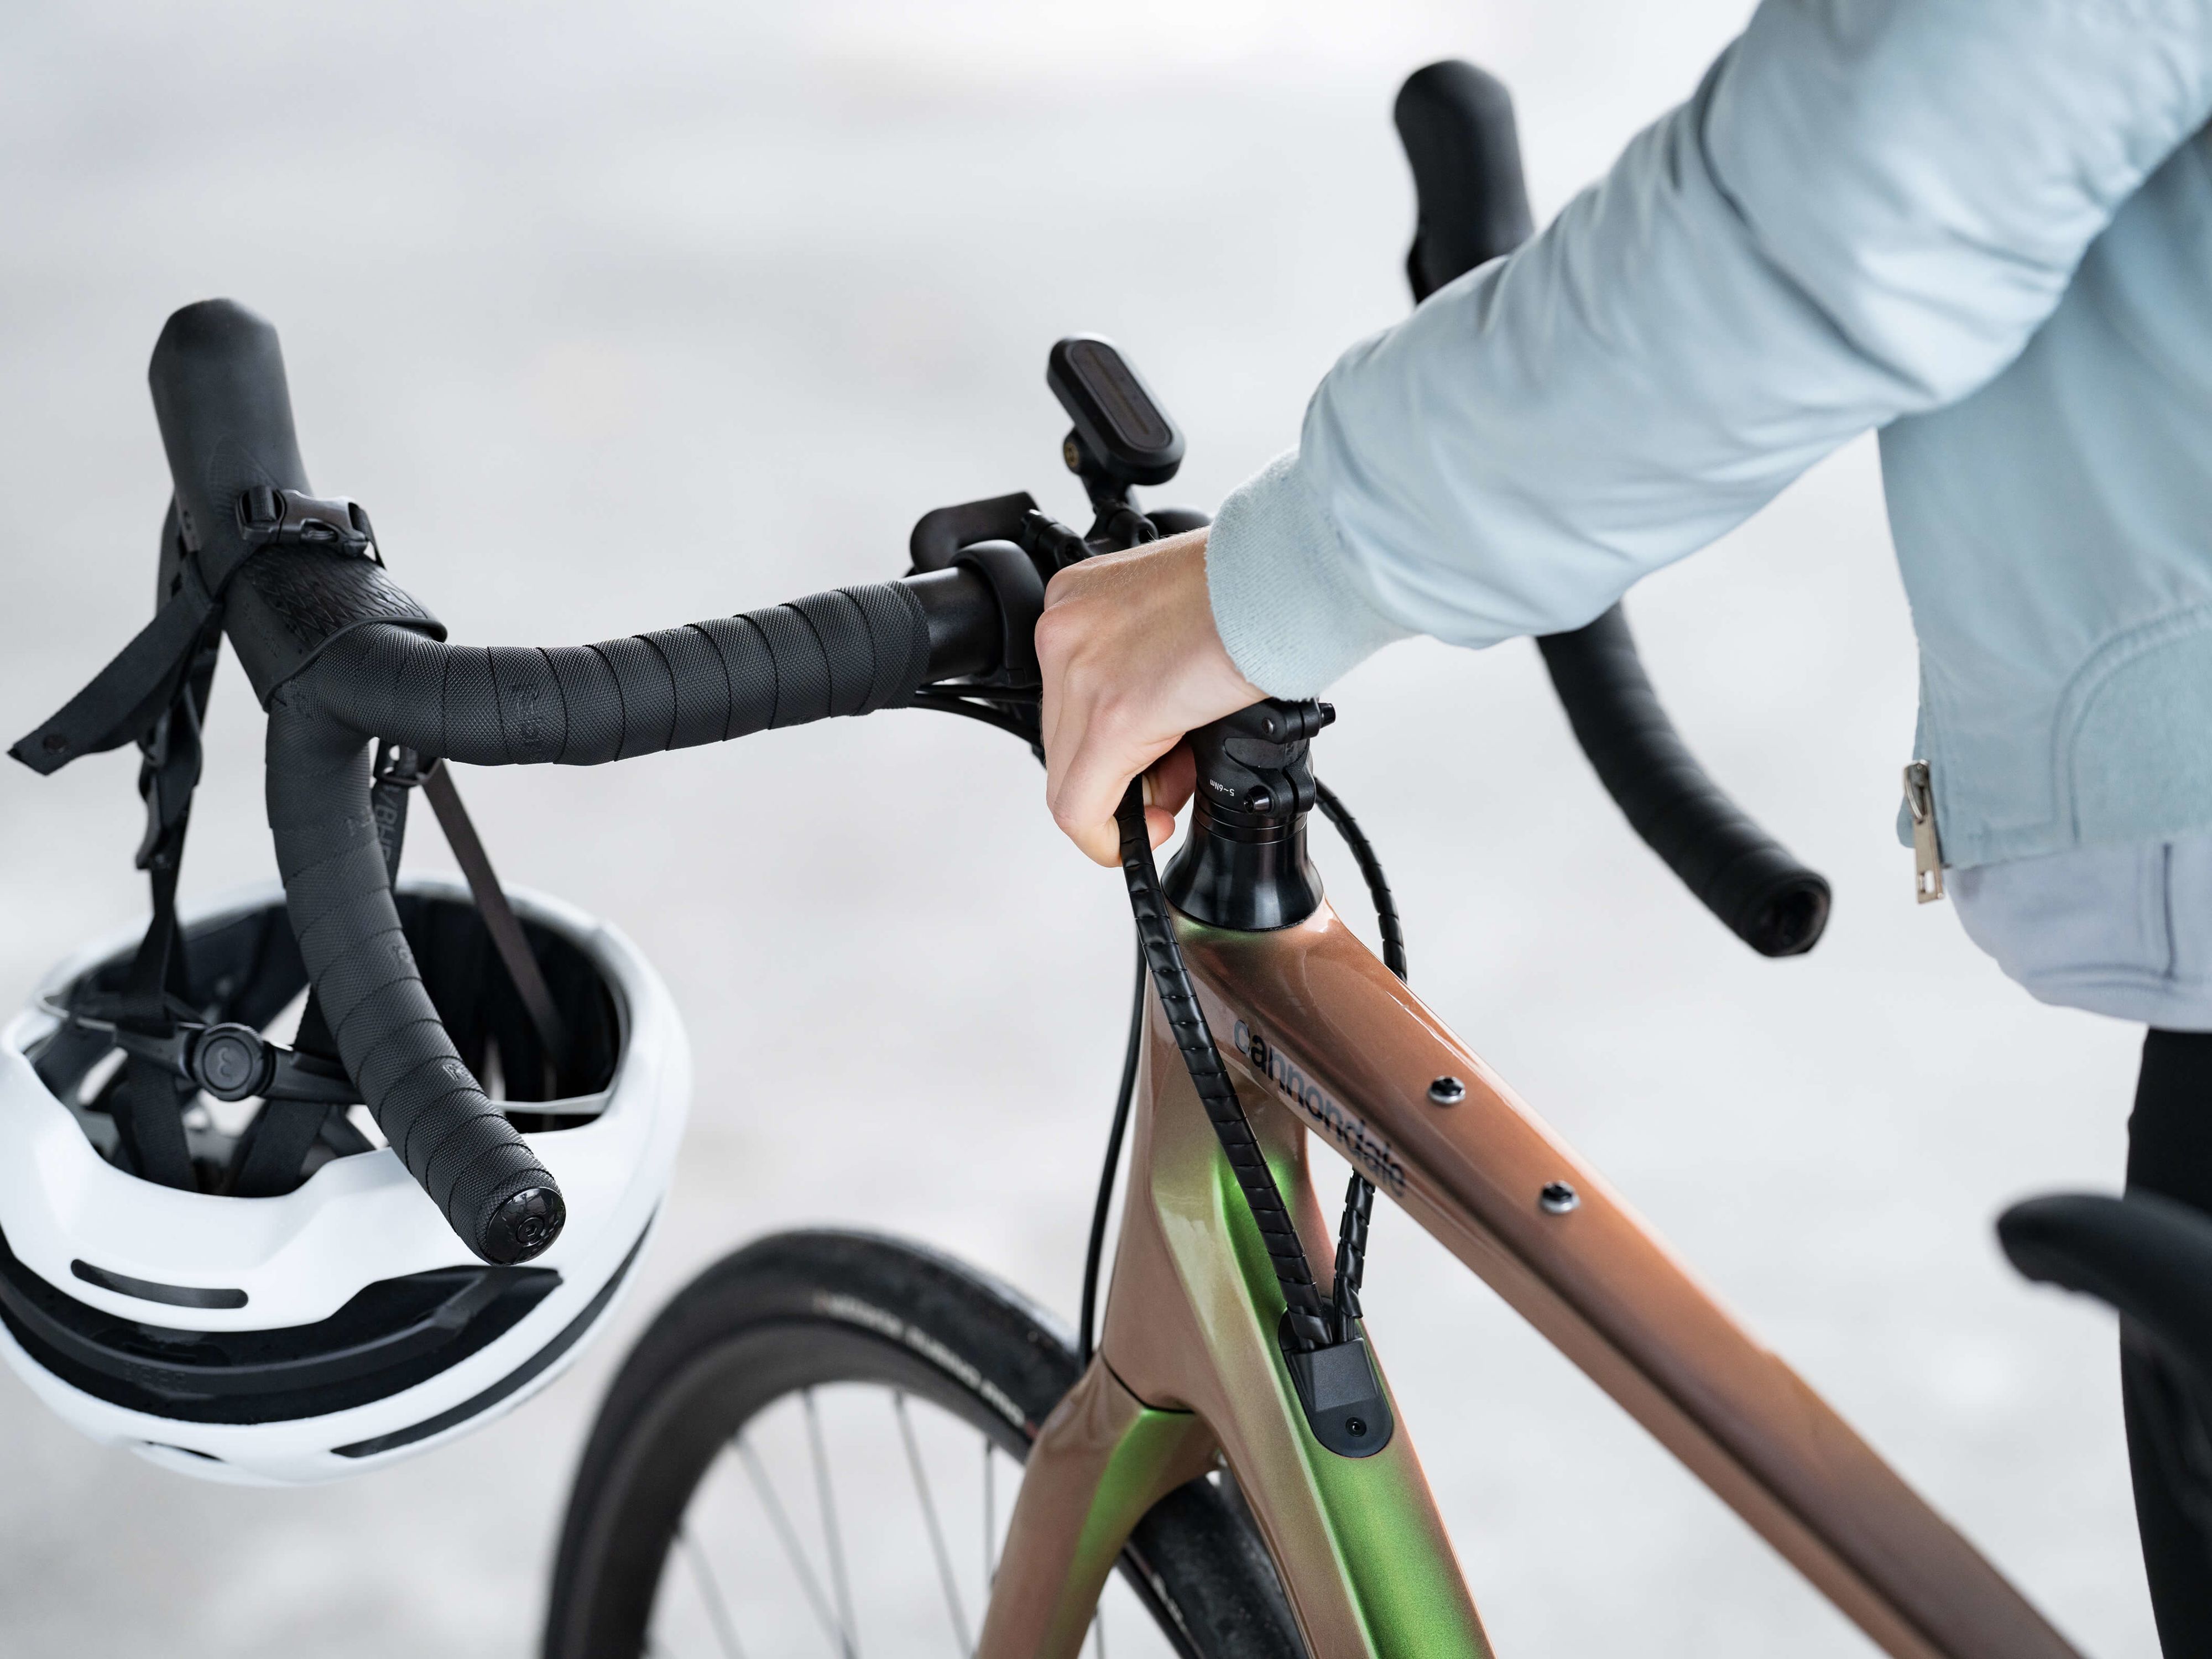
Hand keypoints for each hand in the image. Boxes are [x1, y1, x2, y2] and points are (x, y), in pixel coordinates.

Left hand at [1036, 528, 1263, 865]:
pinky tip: (1158, 827)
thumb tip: (1154, 721)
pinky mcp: (1112, 717)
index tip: (1149, 762)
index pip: (1067, 702)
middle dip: (1124, 774)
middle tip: (1182, 770)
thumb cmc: (1261, 584)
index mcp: (1080, 601)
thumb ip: (1146, 661)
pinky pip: (1080, 809)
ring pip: (1070, 781)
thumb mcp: (1177, 617)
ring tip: (1188, 775)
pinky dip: (1111, 838)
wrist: (1294, 572)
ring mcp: (1080, 672)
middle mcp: (1065, 629)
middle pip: (1065, 743)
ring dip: (1131, 798)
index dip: (1109, 748)